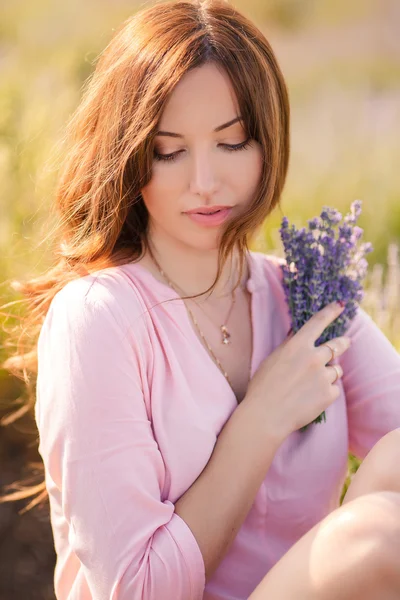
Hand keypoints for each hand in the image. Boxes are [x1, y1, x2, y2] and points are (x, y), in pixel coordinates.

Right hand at [244, 302, 350, 441]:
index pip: (318, 323)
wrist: (267, 415)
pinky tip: (310, 398)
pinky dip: (325, 392)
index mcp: (297, 345)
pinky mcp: (329, 394)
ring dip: (328, 373)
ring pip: (336, 370)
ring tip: (310, 385)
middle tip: (345, 342)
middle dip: (343, 343)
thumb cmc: (263, 387)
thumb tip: (298, 336)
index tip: (340, 305)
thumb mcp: (273, 359)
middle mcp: (314, 357)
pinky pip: (333, 389)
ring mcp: (323, 376)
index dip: (331, 312)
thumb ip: (290, 347)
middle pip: (338, 345)